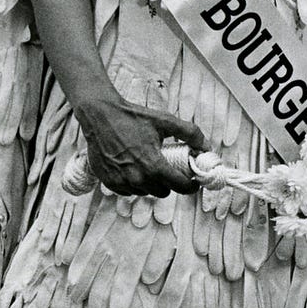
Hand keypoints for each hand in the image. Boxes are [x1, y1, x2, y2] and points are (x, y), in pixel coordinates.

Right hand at [74, 96, 208, 196]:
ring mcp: (122, 182)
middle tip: (167, 168)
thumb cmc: (132, 117)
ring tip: (147, 165)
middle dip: (168, 182)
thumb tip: (206, 147)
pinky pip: (128, 191)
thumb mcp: (165, 121)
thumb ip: (190, 133)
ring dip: (150, 183)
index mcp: (153, 165)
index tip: (193, 182)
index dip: (191, 185)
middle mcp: (138, 178)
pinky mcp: (109, 182)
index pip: (180, 187)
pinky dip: (133, 183)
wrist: (100, 115)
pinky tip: (132, 168)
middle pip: (163, 192)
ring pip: (145, 192)